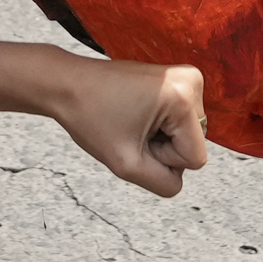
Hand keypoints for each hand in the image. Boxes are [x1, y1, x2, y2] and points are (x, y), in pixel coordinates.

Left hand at [49, 57, 207, 197]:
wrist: (68, 84)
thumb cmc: (90, 117)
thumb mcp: (127, 165)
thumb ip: (164, 184)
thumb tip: (180, 178)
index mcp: (183, 98)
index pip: (195, 159)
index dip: (162, 160)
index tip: (135, 139)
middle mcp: (191, 81)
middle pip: (193, 145)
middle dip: (162, 147)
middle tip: (130, 128)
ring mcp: (187, 77)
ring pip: (187, 134)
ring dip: (160, 136)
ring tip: (131, 119)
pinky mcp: (178, 78)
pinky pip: (181, 121)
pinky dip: (160, 124)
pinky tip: (136, 112)